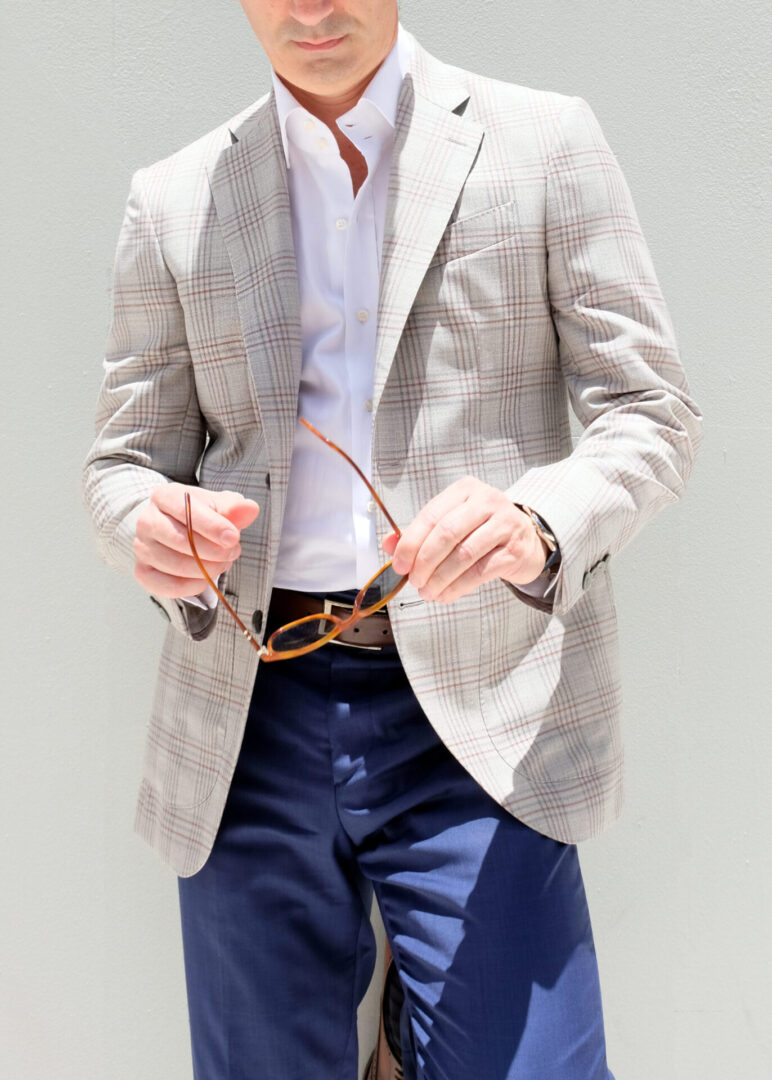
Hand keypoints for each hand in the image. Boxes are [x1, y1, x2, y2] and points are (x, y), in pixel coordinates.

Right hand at [134, 483, 259, 597]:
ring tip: (222, 562)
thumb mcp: (218, 504)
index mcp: (165, 496)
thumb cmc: (199, 514)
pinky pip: (168, 586)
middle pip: (181, 540)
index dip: (213, 526)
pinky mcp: (143, 571)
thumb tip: (250, 509)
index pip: (186, 511)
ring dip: (207, 569)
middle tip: (232, 552)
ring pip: (176, 565)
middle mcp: (147, 520)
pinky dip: (193, 586)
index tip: (234, 537)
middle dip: (215, 551)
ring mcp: (142, 547)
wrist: (175, 526)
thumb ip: (234, 508)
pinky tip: (206, 578)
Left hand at [382, 477, 547, 603]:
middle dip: (424, 562)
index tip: (399, 565)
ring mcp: (505, 524)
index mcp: (465, 490)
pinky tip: (446, 594)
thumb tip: (388, 544)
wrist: (527, 542)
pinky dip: (458, 587)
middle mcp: (487, 501)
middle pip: (447, 533)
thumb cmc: (483, 531)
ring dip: (440, 578)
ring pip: (463, 554)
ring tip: (428, 592)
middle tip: (414, 581)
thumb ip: (420, 532)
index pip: (431, 515)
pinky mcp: (514, 550)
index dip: (410, 543)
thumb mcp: (452, 523)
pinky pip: (480, 572)